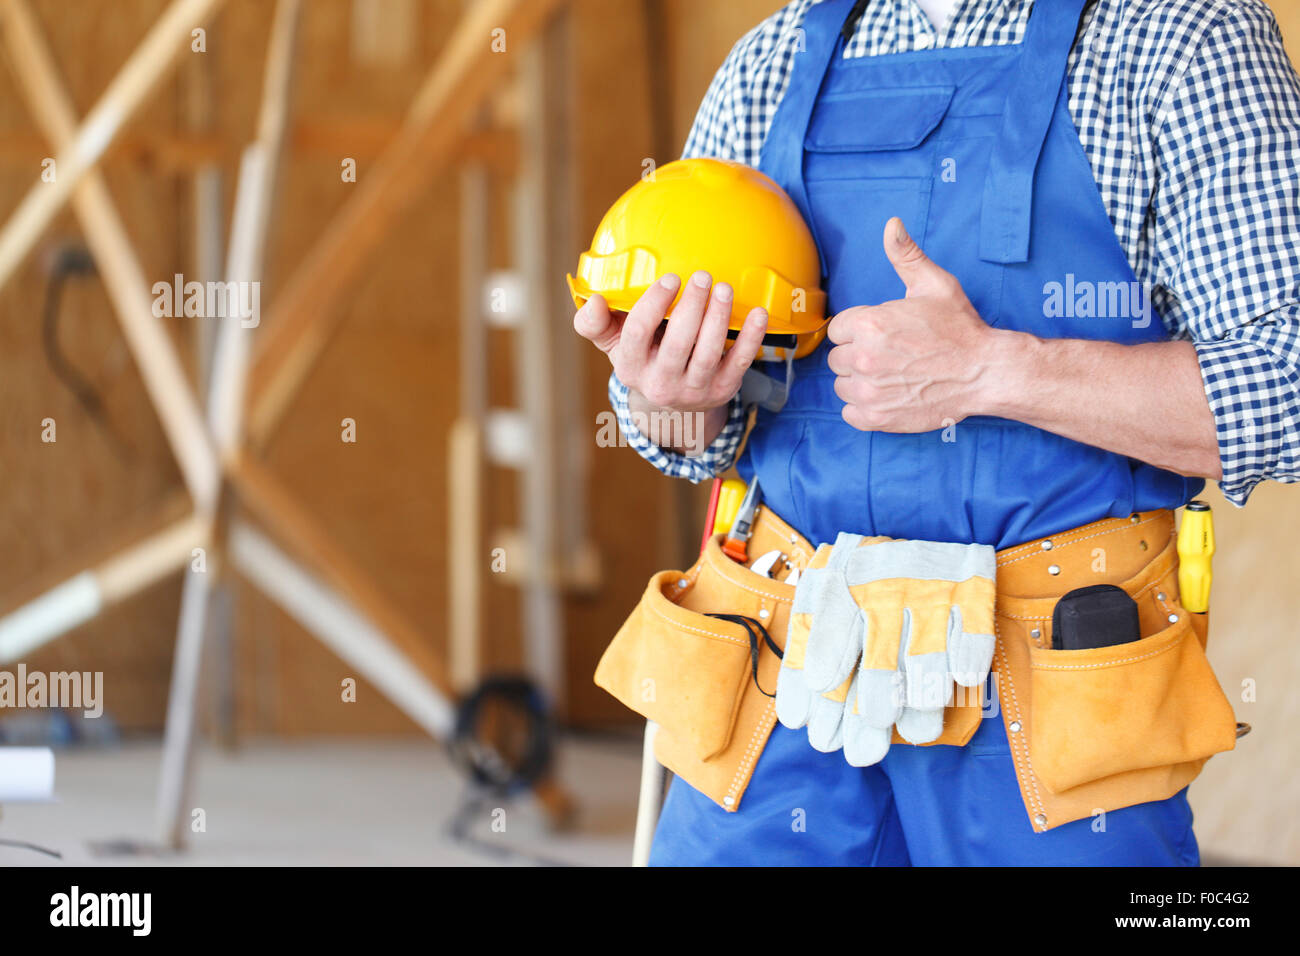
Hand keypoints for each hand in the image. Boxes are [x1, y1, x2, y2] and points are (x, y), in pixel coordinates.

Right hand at [574, 271, 767, 453]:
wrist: (672, 405)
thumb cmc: (643, 357)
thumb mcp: (615, 343)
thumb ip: (595, 322)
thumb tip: (593, 300)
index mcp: (631, 367)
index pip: (637, 334)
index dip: (654, 304)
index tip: (671, 278)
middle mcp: (660, 383)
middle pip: (677, 344)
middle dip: (692, 307)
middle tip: (703, 277)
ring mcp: (693, 390)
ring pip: (708, 353)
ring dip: (718, 318)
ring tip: (724, 289)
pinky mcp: (722, 390)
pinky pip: (739, 362)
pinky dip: (751, 338)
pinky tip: (758, 314)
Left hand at [827, 218, 1000, 432]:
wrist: (984, 372)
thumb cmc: (960, 328)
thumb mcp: (934, 284)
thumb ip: (905, 255)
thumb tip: (892, 225)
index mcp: (869, 323)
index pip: (838, 329)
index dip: (859, 331)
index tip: (883, 334)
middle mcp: (864, 358)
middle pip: (838, 358)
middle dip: (859, 355)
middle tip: (893, 355)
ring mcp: (869, 391)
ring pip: (842, 385)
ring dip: (861, 382)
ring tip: (893, 375)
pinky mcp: (877, 418)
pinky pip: (849, 414)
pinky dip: (864, 408)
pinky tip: (888, 396)